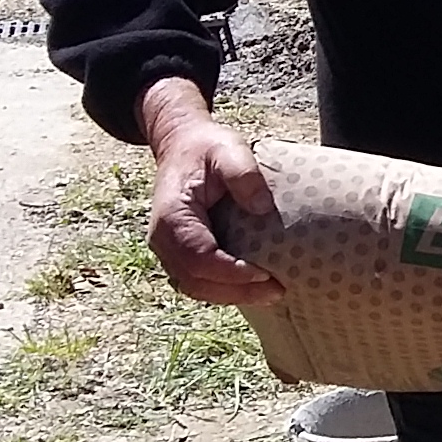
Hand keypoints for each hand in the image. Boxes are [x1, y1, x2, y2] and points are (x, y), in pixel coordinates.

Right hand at [139, 78, 280, 306]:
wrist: (181, 145)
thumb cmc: (206, 148)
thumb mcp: (228, 149)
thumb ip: (243, 174)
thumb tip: (262, 207)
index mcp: (172, 216)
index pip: (198, 257)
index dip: (230, 272)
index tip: (265, 275)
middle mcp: (163, 239)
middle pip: (195, 280)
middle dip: (236, 292)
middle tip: (278, 291)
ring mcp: (168, 249)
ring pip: (194, 286)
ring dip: (231, 295)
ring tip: (271, 293)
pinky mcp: (179, 252)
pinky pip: (197, 280)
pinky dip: (223, 289)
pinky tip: (252, 287)